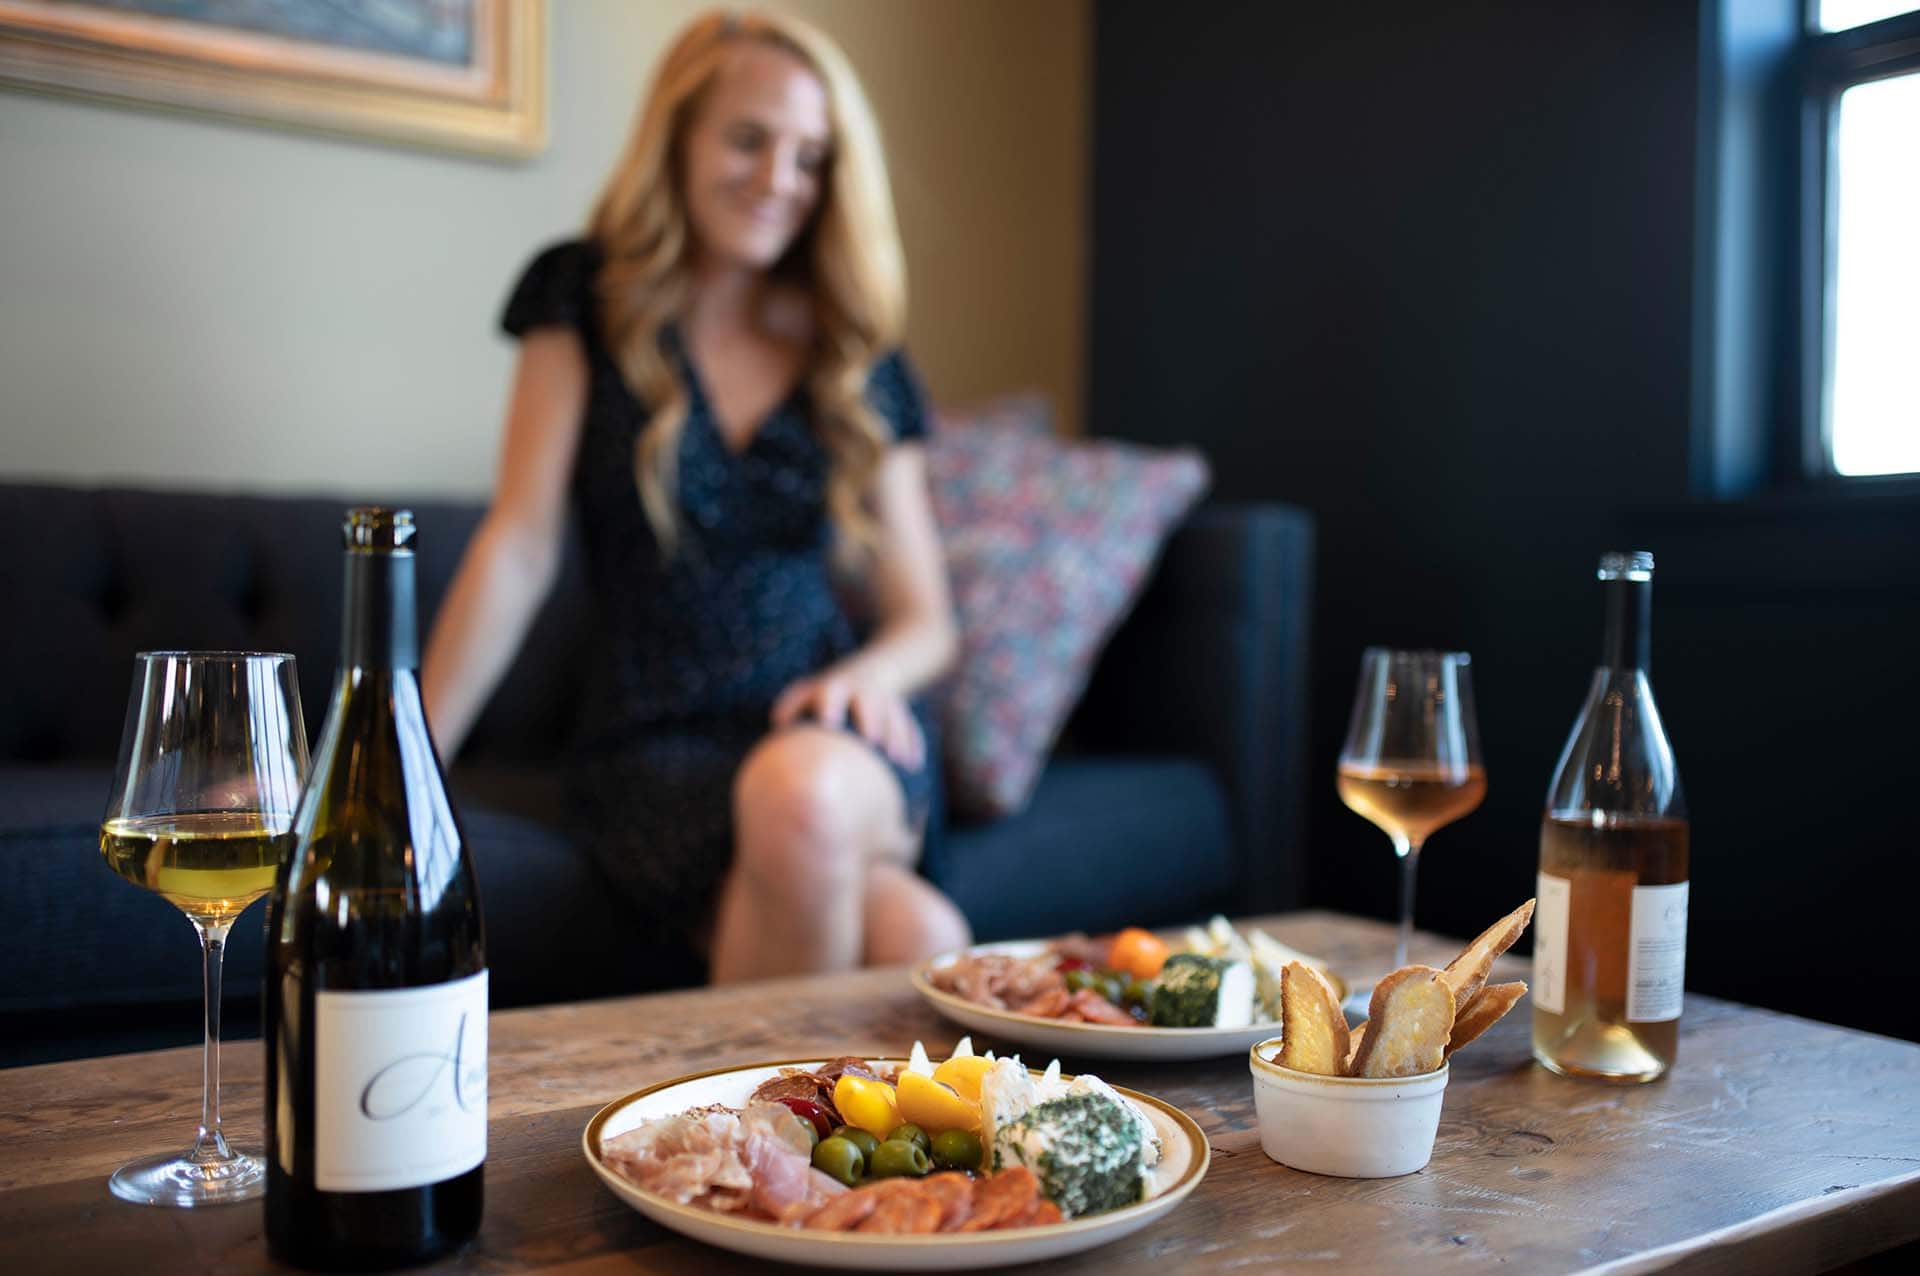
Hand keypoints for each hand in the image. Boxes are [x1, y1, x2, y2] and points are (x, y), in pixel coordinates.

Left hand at [771, 670, 925, 770]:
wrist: (874, 669)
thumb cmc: (827, 696)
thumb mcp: (808, 695)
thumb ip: (790, 711)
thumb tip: (768, 746)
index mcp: (832, 687)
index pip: (828, 692)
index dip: (828, 704)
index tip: (829, 722)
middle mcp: (860, 689)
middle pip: (866, 700)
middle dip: (870, 717)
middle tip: (872, 740)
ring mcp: (884, 697)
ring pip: (893, 713)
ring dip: (896, 735)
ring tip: (899, 761)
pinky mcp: (902, 709)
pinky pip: (910, 725)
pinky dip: (913, 743)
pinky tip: (914, 764)